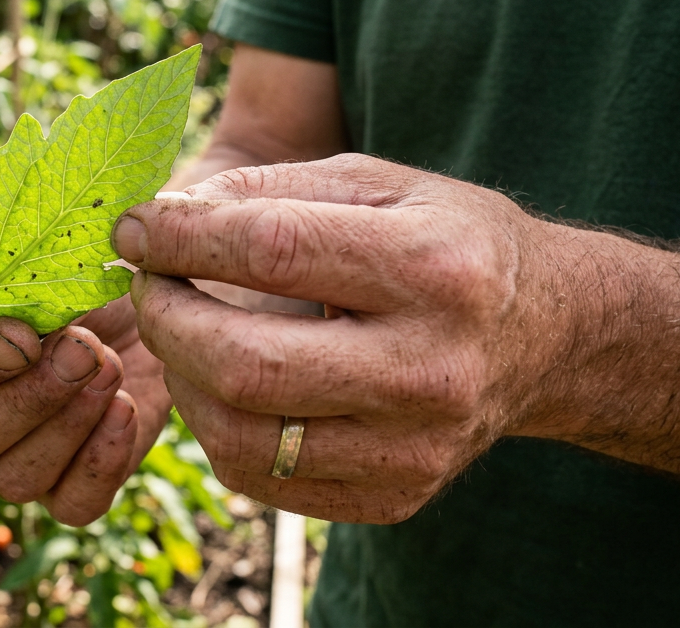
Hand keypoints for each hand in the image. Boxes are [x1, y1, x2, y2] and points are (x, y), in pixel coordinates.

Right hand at [0, 296, 169, 524]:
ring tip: (112, 369)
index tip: (26, 336)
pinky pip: (71, 505)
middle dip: (28, 397)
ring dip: (66, 427)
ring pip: (12, 479)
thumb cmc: (102, 274)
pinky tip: (128, 410)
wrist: (167, 309)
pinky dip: (100, 463)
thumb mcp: (65, 260)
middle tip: (85, 351)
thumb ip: (25, 277)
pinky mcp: (74, 488)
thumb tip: (21, 310)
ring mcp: (20, 458)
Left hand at [113, 153, 634, 522]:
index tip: (133, 228)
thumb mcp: (378, 182)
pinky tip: (218, 382)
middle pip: (244, 364)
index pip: (269, 250)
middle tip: (146, 285)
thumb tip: (160, 217)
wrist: (546, 335)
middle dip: (166, 319)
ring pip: (240, 436)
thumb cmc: (446, 242)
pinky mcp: (393, 497)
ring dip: (181, 377)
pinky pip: (261, 478)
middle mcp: (430, 367)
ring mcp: (414, 448)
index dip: (178, 239)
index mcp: (433, 266)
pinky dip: (215, 426)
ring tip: (179, 331)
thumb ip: (269, 190)